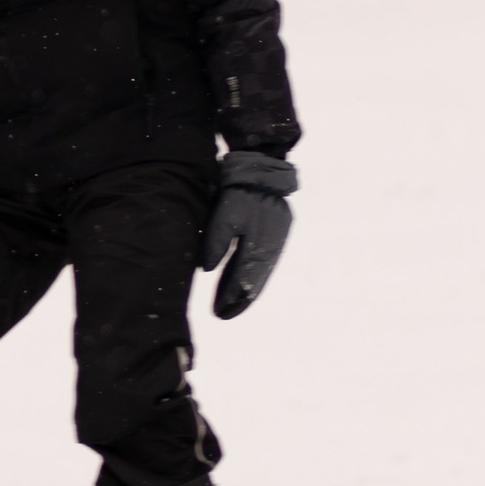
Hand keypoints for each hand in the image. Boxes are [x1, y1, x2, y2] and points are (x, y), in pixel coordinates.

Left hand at [200, 153, 295, 317]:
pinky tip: (241, 284)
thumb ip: (216, 242)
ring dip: (246, 291)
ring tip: (230, 305)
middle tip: (223, 315)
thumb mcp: (223, 214)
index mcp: (260, 243)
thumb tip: (207, 269)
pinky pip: (263, 264)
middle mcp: (272, 247)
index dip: (231, 297)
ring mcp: (277, 242)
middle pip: (254, 281)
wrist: (263, 170)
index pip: (244, 279)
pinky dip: (252, 277)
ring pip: (260, 274)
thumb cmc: (239, 191)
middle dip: (238, 300)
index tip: (218, 312)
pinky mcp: (276, 236)